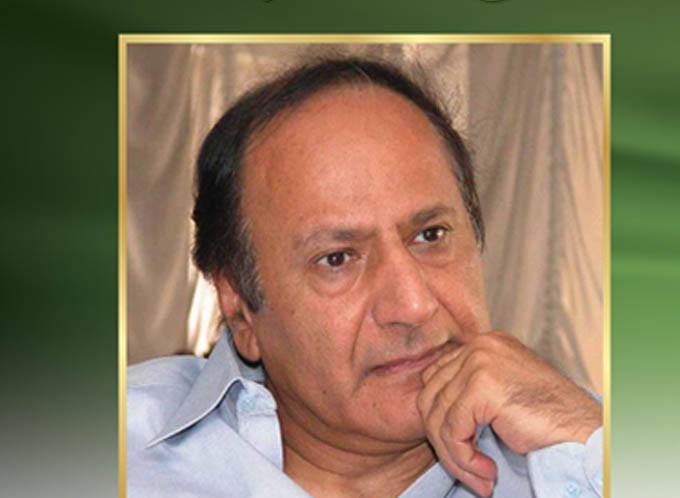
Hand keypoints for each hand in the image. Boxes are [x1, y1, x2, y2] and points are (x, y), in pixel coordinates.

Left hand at [417, 330, 601, 496]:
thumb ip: (468, 392)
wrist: (586, 434)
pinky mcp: (482, 384)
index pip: (434, 379)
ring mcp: (480, 360)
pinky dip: (463, 459)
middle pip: (429, 397)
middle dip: (443, 441)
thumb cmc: (549, 421)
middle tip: (468, 471)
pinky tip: (488, 471)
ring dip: (454, 457)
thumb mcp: (501, 395)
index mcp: (483, 344)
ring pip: (437, 417)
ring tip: (479, 477)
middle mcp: (479, 345)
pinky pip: (452, 430)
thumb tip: (429, 413)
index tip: (460, 450)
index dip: (439, 420)